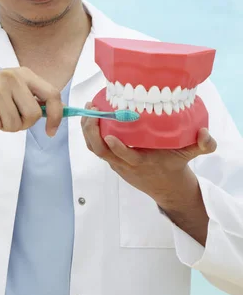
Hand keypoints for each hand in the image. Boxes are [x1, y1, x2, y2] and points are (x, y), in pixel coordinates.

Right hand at [0, 68, 62, 135]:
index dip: (57, 115)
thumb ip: (32, 98)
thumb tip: (55, 114)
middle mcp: (12, 77)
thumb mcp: (12, 88)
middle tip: (9, 119)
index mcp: (24, 74)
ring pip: (14, 124)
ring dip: (4, 126)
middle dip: (23, 124)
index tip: (51, 131)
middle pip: (33, 115)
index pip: (52, 94)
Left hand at [81, 102, 216, 205]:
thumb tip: (206, 134)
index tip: (110, 134)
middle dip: (93, 133)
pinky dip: (89, 133)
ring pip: (94, 149)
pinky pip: (95, 147)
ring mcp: (116, 163)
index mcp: (142, 163)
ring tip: (88, 108)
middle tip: (93, 110)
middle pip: (102, 152)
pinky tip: (91, 115)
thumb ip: (201, 146)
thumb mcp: (189, 155)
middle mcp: (125, 164)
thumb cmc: (175, 165)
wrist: (166, 187)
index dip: (117, 148)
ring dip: (87, 130)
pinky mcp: (111, 159)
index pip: (126, 158)